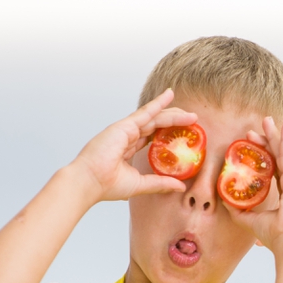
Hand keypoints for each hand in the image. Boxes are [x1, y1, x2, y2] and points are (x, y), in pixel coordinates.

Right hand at [68, 89, 197, 203]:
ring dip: (174, 114)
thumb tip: (180, 187)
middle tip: (193, 121)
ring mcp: (126, 129)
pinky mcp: (125, 126)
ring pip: (155, 117)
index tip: (184, 134)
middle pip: (156, 124)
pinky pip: (146, 112)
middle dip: (175, 121)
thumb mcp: (141, 184)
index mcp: (128, 149)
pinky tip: (170, 96)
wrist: (89, 182)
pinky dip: (158, 103)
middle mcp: (128, 136)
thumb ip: (160, 183)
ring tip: (192, 115)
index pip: (153, 137)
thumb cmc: (107, 185)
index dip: (168, 133)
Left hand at [225, 118, 282, 255]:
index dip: (263, 157)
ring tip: (267, 121)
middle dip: (268, 142)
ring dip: (275, 136)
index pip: (276, 170)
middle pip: (280, 158)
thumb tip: (224, 200)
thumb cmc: (277, 238)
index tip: (251, 146)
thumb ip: (239, 211)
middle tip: (256, 129)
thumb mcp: (252, 222)